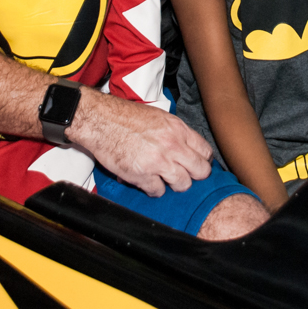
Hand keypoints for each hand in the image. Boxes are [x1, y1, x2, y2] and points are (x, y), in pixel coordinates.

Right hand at [69, 90, 212, 196]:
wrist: (102, 121)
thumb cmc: (127, 117)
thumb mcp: (160, 118)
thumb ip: (176, 133)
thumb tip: (188, 148)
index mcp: (178, 129)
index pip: (205, 151)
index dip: (203, 160)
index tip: (198, 164)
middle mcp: (172, 146)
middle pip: (200, 171)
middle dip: (195, 175)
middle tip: (186, 175)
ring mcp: (158, 162)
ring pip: (183, 184)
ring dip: (175, 184)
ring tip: (166, 179)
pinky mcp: (142, 175)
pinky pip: (158, 191)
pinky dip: (153, 189)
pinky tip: (147, 181)